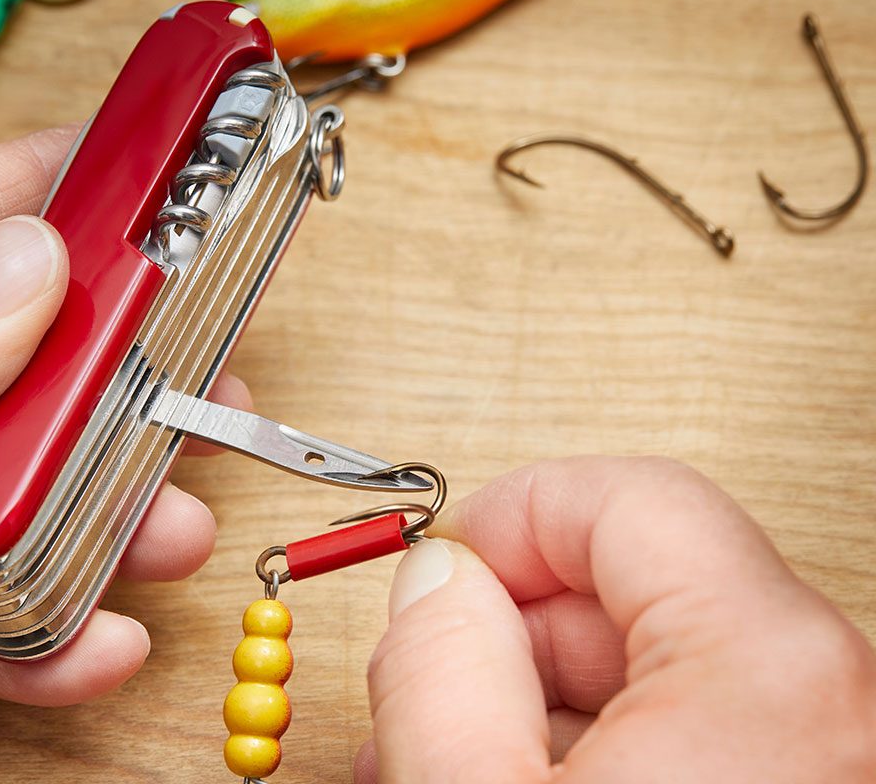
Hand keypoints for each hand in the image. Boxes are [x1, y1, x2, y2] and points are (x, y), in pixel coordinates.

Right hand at [356, 457, 875, 782]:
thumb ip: (439, 665)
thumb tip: (434, 585)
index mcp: (766, 675)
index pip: (629, 499)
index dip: (508, 517)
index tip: (440, 564)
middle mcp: (828, 706)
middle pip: (639, 588)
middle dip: (509, 627)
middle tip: (427, 686)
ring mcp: (826, 755)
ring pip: (660, 672)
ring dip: (540, 700)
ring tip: (454, 757)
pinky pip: (696, 737)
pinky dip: (601, 751)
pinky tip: (520, 781)